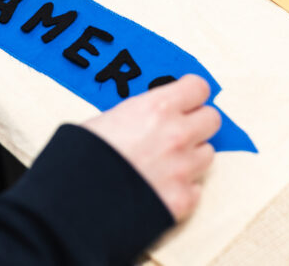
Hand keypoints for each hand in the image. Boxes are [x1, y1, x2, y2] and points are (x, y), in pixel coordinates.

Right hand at [81, 75, 219, 220]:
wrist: (76, 200)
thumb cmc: (81, 157)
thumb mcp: (105, 119)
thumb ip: (137, 114)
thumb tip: (145, 116)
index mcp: (157, 108)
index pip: (198, 88)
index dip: (191, 93)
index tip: (186, 97)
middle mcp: (177, 134)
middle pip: (212, 119)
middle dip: (196, 123)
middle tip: (178, 129)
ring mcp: (184, 169)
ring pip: (207, 154)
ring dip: (190, 155)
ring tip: (165, 162)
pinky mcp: (183, 200)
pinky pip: (196, 188)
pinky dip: (183, 187)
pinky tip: (161, 186)